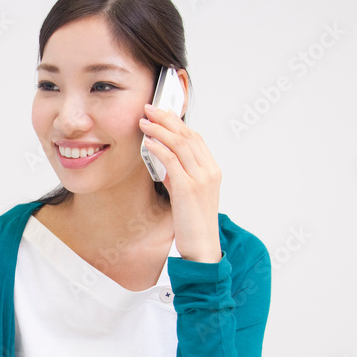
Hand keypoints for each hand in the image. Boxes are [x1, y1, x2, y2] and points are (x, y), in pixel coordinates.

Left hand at [139, 104, 222, 262]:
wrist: (201, 247)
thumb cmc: (194, 223)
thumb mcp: (188, 194)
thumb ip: (179, 175)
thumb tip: (163, 159)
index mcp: (212, 170)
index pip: (195, 138)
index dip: (177, 122)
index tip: (161, 113)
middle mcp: (209, 171)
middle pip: (188, 135)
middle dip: (166, 119)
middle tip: (149, 108)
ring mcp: (201, 179)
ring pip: (180, 144)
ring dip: (160, 129)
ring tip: (144, 121)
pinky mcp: (188, 189)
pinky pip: (172, 161)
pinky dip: (159, 148)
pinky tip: (148, 142)